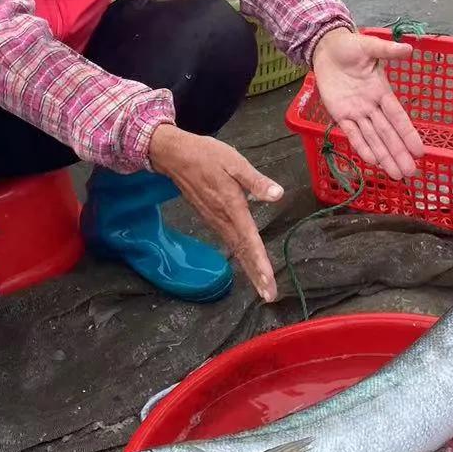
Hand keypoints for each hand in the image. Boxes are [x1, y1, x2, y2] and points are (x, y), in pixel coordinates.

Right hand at [148, 124, 279, 301]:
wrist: (175, 156)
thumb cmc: (207, 156)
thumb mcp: (234, 162)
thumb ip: (256, 181)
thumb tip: (277, 195)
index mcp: (232, 206)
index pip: (249, 239)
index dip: (259, 262)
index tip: (268, 282)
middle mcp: (222, 219)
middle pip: (242, 252)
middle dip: (256, 275)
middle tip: (270, 296)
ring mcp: (215, 221)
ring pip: (236, 250)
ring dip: (250, 269)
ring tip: (263, 287)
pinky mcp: (211, 218)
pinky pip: (230, 242)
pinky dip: (241, 256)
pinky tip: (248, 263)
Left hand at [311, 29, 423, 180]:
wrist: (326, 49)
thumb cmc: (350, 47)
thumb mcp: (369, 46)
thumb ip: (386, 51)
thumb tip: (408, 49)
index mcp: (382, 91)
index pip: (397, 117)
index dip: (408, 134)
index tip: (420, 150)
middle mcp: (372, 106)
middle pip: (387, 133)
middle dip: (398, 153)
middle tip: (410, 173)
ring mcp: (356, 112)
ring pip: (372, 138)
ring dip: (383, 156)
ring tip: (395, 174)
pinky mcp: (340, 115)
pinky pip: (352, 133)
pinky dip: (361, 147)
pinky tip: (372, 162)